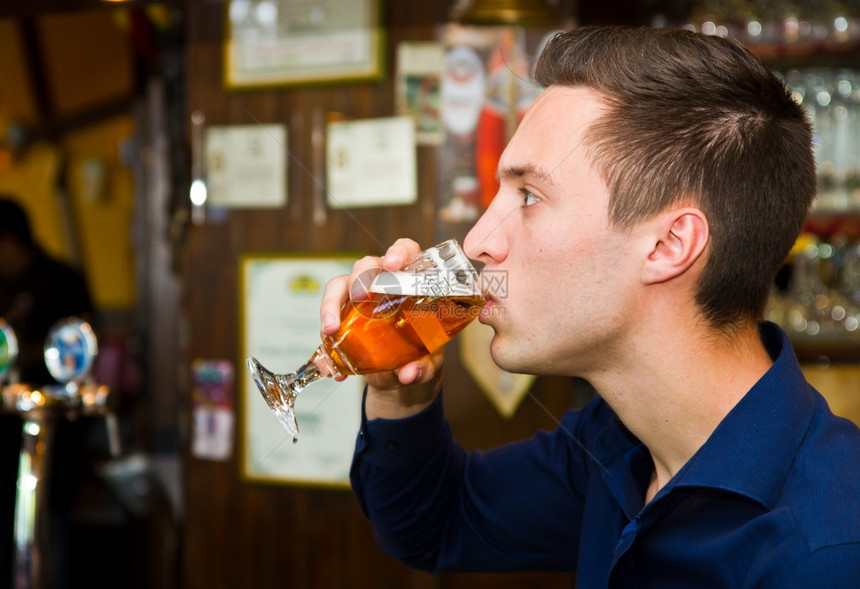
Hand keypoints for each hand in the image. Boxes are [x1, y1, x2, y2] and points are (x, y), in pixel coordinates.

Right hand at [320, 238, 443, 419]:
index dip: (399, 252)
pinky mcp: (343, 314)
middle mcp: (383, 281)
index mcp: (411, 280)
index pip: (406, 251)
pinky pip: (329, 314)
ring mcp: (360, 295)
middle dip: (361, 277)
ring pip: (340, 285)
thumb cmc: (422, 354)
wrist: (401, 373)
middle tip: (359, 298)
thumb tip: (409, 374)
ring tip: (330, 329)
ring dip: (331, 304)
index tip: (393, 265)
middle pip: (367, 265)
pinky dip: (326, 334)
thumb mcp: (428, 362)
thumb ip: (423, 368)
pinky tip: (330, 359)